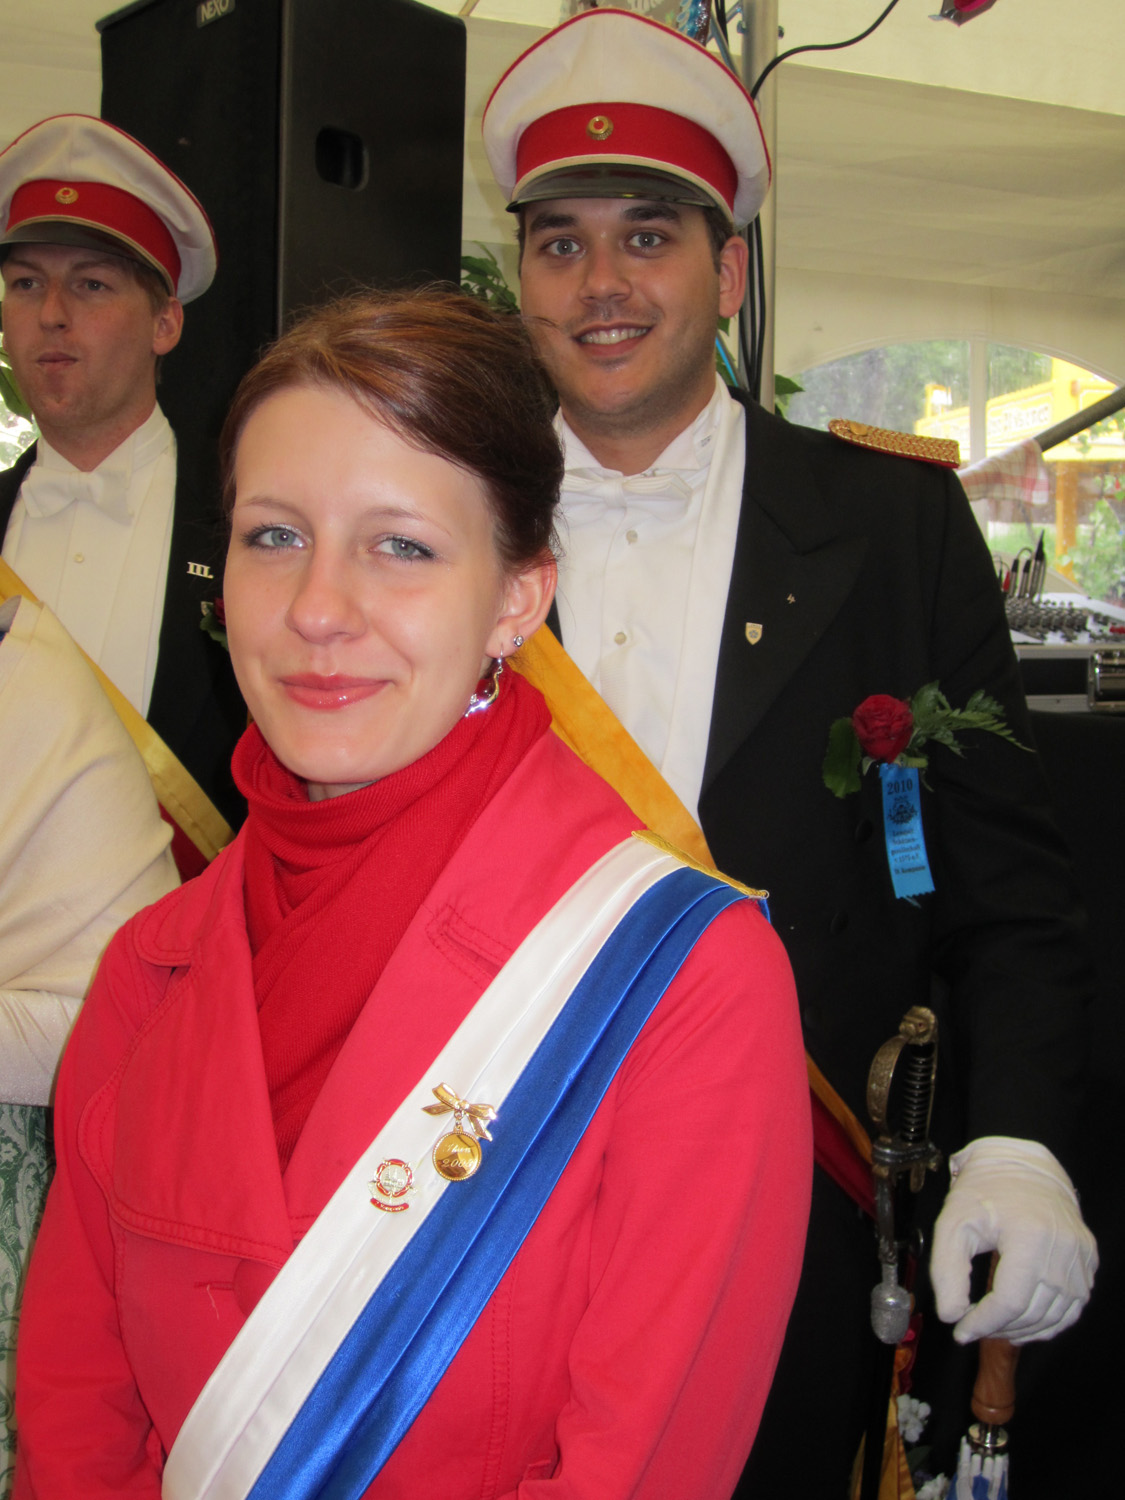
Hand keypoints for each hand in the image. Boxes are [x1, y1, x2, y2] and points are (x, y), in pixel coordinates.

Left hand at [930, 1135, 1096, 1343]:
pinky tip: (1023, 1322)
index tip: (961, 1330)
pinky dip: (1047, 1322)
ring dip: (1022, 1330)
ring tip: (994, 1326)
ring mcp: (1080, 1257)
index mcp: (1029, 1236)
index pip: (1008, 1302)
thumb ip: (946, 1271)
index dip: (982, 1323)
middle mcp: (1062, 1249)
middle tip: (973, 1326)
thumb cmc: (986, 1191)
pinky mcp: (1088, 1261)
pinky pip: (1072, 1308)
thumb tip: (950, 1315)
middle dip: (997, 1328)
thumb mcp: (953, 1222)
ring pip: (1054, 1317)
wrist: (1022, 1166)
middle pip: (1031, 1313)